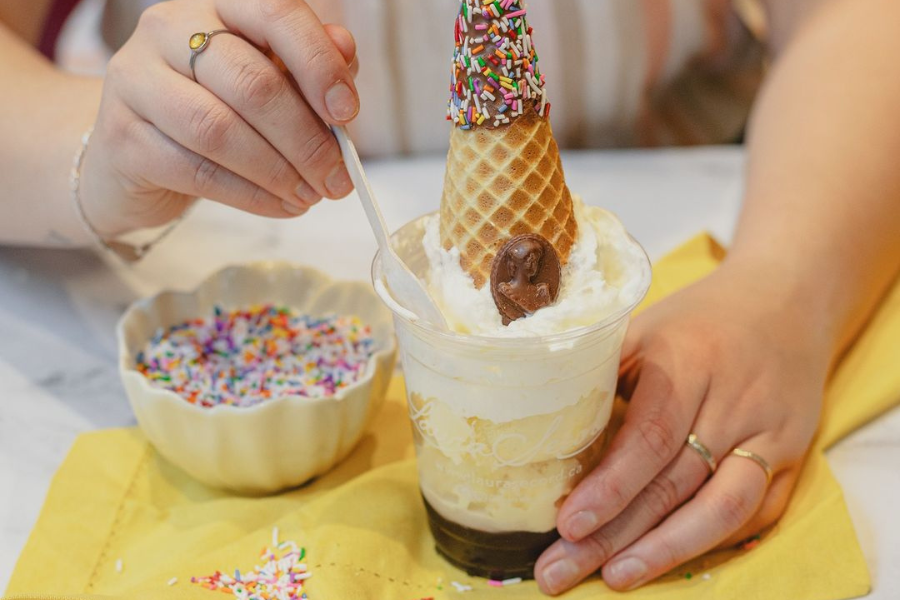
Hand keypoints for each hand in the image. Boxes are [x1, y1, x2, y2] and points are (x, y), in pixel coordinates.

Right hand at [80, 0, 357, 236]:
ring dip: (278, 172)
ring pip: (220, 130)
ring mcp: (136, 80)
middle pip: (252, 83)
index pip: (274, 13)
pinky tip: (281, 206)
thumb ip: (307, 65)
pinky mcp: (122, 137)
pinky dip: (251, 196)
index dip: (318, 63)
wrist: (135, 152)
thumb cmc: (215, 109)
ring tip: (310, 197)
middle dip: (306, 140)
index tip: (347, 112)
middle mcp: (168, 29)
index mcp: (216, 5)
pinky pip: (198, 172)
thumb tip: (345, 51)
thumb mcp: (268, 80)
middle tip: (337, 179)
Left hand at [535, 261, 831, 593]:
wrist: (785, 303)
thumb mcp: (644, 328)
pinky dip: (710, 543)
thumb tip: (539, 424)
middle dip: (615, 535)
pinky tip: (667, 560)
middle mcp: (735, 403)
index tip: (567, 524)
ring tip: (613, 578)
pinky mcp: (794, 460)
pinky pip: (756, 515)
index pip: (650, 435)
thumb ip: (601, 371)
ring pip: (722, 509)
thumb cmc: (697, 320)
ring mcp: (771, 435)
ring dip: (665, 551)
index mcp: (689, 362)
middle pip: (675, 483)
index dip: (610, 485)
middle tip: (559, 571)